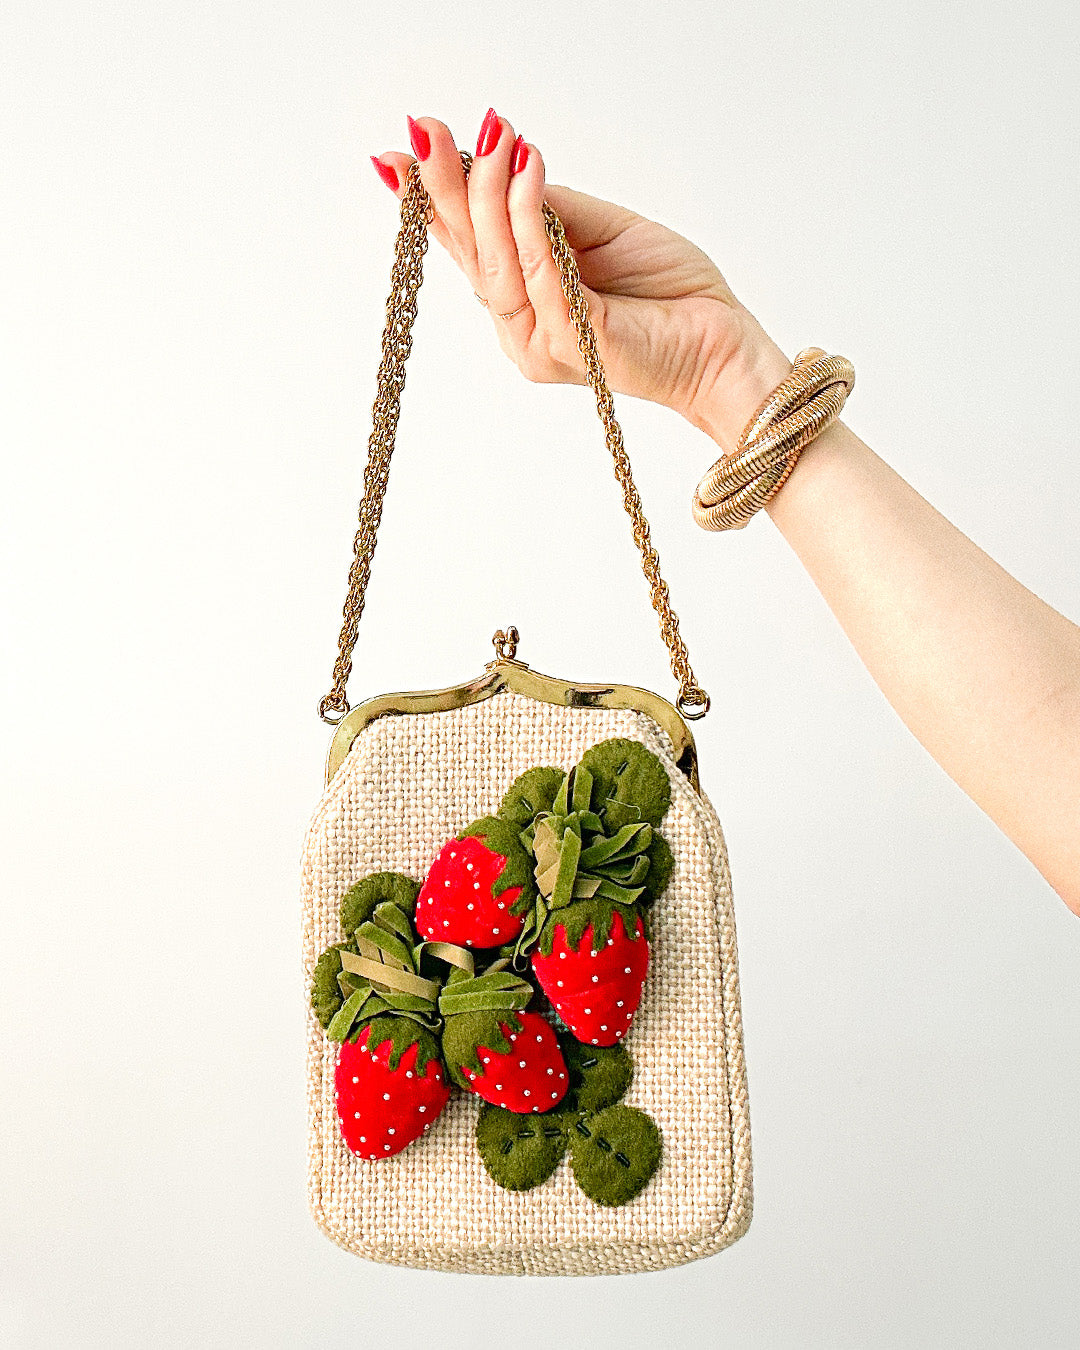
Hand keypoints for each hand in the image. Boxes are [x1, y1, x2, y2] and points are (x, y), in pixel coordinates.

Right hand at [370, 109, 792, 448]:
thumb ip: (550, 209)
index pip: (468, 245)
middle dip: (444, 187)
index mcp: (523, 300)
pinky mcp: (571, 345)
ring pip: (496, 264)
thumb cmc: (668, 293)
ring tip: (494, 137)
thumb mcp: (600, 230)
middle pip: (469, 253)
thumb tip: (504, 159)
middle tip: (425, 130)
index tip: (404, 146)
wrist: (722, 346)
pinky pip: (540, 273)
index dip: (432, 198)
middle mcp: (521, 327)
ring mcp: (541, 341)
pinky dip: (530, 218)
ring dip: (488, 194)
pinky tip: (529, 169)